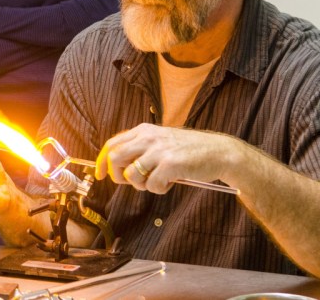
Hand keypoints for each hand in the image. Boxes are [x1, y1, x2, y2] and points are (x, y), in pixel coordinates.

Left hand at [95, 123, 238, 193]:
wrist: (219, 152)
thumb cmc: (189, 150)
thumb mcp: (160, 141)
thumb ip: (140, 149)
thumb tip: (117, 167)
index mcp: (144, 130)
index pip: (112, 144)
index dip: (102, 161)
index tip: (100, 175)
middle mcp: (148, 137)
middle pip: (115, 158)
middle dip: (118, 175)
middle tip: (133, 182)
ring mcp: (159, 150)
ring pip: (131, 174)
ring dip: (141, 185)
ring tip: (157, 181)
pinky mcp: (170, 164)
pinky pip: (151, 185)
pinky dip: (158, 189)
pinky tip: (170, 183)